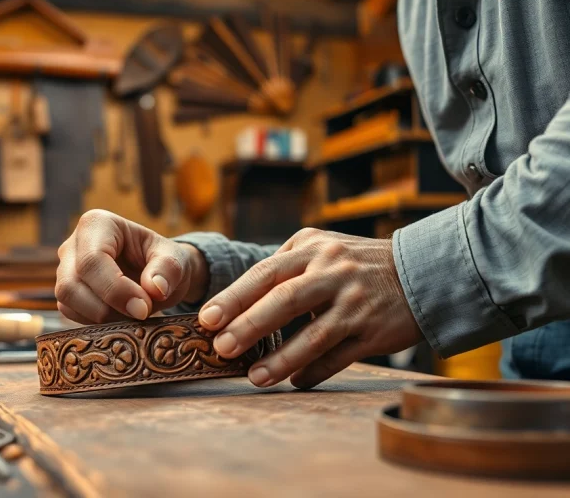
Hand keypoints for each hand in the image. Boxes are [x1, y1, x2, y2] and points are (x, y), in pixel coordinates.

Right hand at [55, 210, 208, 322]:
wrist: (157, 275)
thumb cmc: (162, 261)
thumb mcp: (175, 259)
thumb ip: (168, 270)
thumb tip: (155, 289)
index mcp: (98, 224)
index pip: (93, 260)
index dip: (116, 290)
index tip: (143, 308)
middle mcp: (73, 244)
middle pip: (71, 284)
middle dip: (106, 308)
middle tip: (140, 314)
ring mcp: (64, 268)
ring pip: (67, 301)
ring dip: (101, 317)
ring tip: (132, 314)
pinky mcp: (65, 292)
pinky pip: (70, 312)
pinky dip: (95, 322)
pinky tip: (119, 316)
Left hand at [198, 228, 422, 388]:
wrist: (422, 270)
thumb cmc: (357, 263)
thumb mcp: (321, 247)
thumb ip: (284, 264)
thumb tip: (236, 299)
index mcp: (312, 249)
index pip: (265, 272)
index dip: (234, 297)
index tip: (207, 319)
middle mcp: (334, 271)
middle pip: (285, 299)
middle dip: (249, 326)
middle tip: (222, 348)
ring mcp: (356, 302)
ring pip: (314, 334)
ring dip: (281, 359)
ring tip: (254, 377)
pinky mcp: (375, 330)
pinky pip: (340, 356)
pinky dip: (315, 371)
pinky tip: (294, 382)